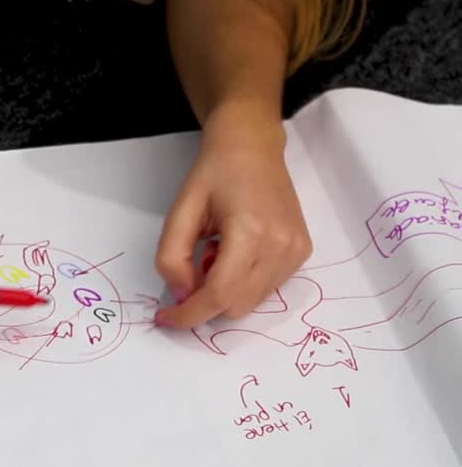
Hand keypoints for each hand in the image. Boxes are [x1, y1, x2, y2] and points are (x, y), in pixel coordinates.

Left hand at [152, 114, 311, 328]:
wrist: (252, 147)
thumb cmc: (213, 174)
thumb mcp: (180, 211)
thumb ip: (172, 257)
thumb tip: (182, 295)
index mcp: (251, 232)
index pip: (219, 295)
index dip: (189, 314)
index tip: (165, 319)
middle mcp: (281, 246)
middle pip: (236, 305)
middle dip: (205, 298)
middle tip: (195, 261)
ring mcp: (296, 250)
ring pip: (251, 302)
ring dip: (224, 289)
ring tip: (217, 250)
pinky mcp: (302, 251)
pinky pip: (266, 288)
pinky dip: (242, 282)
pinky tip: (235, 251)